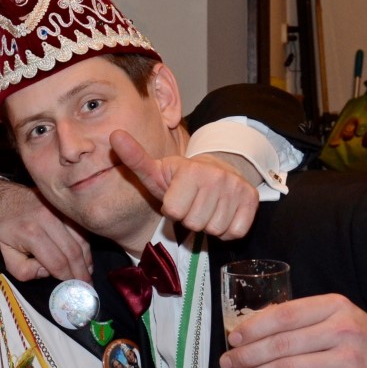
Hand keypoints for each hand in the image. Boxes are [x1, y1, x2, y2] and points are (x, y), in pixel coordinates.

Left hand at [0, 177, 92, 280]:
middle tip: (86, 286)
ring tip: (87, 272)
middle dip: (81, 272)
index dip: (66, 278)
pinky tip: (84, 256)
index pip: (56, 262)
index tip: (71, 289)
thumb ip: (23, 270)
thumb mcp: (4, 255)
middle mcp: (47, 219)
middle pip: (72, 251)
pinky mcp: (62, 206)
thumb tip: (47, 272)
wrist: (0, 198)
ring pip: (80, 239)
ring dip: (86, 258)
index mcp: (31, 233)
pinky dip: (85, 244)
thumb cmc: (2, 229)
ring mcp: (57, 210)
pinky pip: (80, 228)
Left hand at [111, 130, 258, 239]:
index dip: (171, 209)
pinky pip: (234, 232)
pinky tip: (222, 212)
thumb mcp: (156, 170)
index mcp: (191, 170)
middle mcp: (217, 177)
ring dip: (207, 224)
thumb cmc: (180, 177)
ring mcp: (237, 188)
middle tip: (192, 203)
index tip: (175, 197)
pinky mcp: (252, 201)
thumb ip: (135, 158)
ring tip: (206, 206)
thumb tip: (114, 135)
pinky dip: (227, 229)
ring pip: (214, 229)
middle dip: (189, 218)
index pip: (174, 212)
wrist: (218, 169)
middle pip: (194, 223)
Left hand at [219, 293, 366, 367]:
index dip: (253, 327)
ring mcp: (347, 360)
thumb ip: (305, 319)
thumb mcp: (340, 319)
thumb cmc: (361, 345)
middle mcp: (341, 330)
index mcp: (335, 307)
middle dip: (246, 356)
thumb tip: (253, 327)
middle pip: (281, 344)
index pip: (284, 315)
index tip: (233, 338)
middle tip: (226, 364)